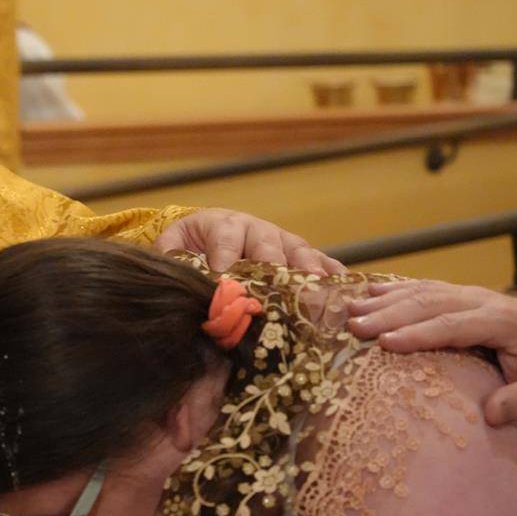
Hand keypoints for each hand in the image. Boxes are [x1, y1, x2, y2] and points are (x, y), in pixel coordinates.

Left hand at [154, 208, 344, 274]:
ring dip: (308, 271)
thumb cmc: (192, 242)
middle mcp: (257, 229)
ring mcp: (282, 241)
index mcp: (224, 224)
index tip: (225, 279)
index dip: (226, 258)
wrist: (211, 231)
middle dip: (272, 268)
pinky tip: (345, 291)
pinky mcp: (300, 254)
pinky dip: (333, 275)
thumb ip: (171, 256)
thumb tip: (171, 276)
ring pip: (298, 252)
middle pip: (267, 246)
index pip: (226, 239)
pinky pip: (320, 261)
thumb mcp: (175, 243)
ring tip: (317, 288)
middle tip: (276, 291)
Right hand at [347, 280, 516, 425]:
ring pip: (421, 291)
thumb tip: (492, 415)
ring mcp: (468, 293)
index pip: (452, 326)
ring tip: (351, 309)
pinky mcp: (459, 293)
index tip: (385, 343)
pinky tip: (369, 291)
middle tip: (354, 326)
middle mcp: (480, 301)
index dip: (418, 333)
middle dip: (388, 314)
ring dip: (384, 300)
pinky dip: (394, 288)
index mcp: (500, 322)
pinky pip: (423, 286)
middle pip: (429, 304)